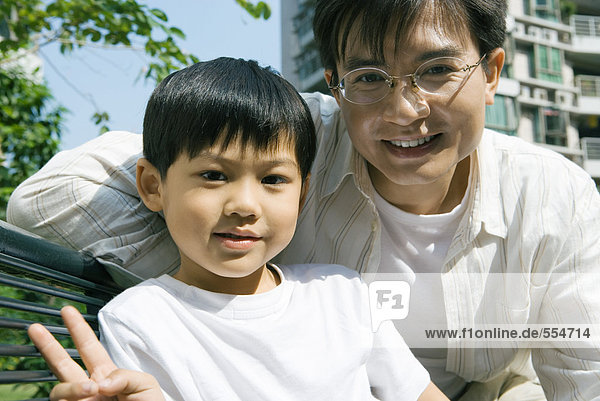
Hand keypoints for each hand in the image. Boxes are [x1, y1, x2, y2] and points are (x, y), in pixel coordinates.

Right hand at [28, 305, 164, 400]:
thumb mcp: (145, 385)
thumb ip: (125, 377)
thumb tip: (100, 383)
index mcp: (106, 374)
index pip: (89, 347)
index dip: (78, 329)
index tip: (67, 310)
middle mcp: (89, 388)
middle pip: (62, 364)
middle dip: (48, 346)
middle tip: (35, 328)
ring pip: (59, 391)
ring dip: (71, 389)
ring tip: (91, 390)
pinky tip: (83, 400)